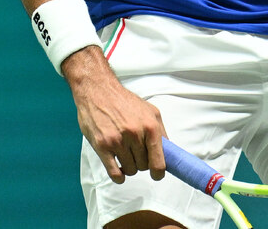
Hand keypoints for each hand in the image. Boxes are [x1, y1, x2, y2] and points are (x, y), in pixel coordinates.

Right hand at [63, 46, 166, 183]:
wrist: (99, 91)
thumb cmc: (125, 101)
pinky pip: (114, 173)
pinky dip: (118, 176)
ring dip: (129, 166)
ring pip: (130, 170)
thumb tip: (167, 153)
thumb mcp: (150, 111)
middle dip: (142, 162)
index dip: (159, 172)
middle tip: (136, 151)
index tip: (157, 174)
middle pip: (144, 166)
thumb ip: (160, 132)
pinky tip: (118, 169)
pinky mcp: (102, 146)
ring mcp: (118, 141)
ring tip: (126, 153)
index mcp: (150, 126)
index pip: (159, 162)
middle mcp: (135, 134)